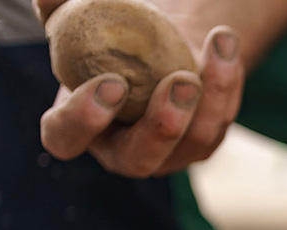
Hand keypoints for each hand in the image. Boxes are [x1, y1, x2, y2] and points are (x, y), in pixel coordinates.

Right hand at [34, 0, 244, 176]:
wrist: (157, 40)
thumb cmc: (107, 34)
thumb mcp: (80, 19)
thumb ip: (59, 8)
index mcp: (77, 128)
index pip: (66, 138)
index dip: (83, 119)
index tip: (111, 82)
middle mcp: (123, 151)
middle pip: (140, 159)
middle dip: (163, 126)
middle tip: (180, 82)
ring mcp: (168, 153)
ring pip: (195, 141)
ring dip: (211, 96)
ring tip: (217, 45)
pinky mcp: (203, 142)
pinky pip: (220, 120)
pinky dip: (227, 82)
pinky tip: (224, 45)